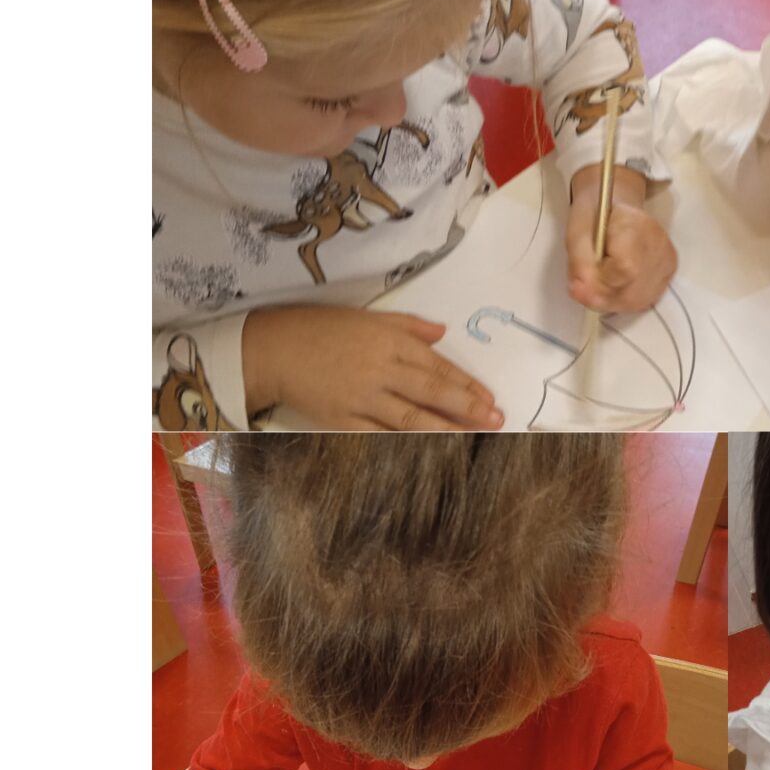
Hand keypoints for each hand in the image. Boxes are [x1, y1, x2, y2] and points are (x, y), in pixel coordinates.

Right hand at [241, 304, 505, 429]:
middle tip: (496, 421)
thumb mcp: (367, 316)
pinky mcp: (343, 420)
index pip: (438, 366)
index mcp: (389, 341)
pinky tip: (426, 452)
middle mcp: (380, 369)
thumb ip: (408, 325)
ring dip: (446, 430)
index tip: (490, 399)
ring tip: (472, 439)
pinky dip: (404, 445)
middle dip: (468, 408)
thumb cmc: (319, 328)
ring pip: (412, 418)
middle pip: (432, 392)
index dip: (467, 384)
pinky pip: (379, 435)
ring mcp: (362, 397)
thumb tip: (441, 332)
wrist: (273, 349)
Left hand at [566, 167, 676, 313]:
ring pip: (638, 299)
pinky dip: (623, 300)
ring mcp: (667, 259)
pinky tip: (614, 288)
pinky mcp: (668, 272)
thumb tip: (581, 292)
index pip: (626, 268)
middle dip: (602, 297)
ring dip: (611, 301)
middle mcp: (659, 243)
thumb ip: (579, 263)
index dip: (601, 283)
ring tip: (598, 284)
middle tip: (585, 286)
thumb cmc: (593, 217)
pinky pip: (644, 299)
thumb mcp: (576, 234)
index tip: (580, 279)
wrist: (615, 206)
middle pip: (633, 290)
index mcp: (636, 223)